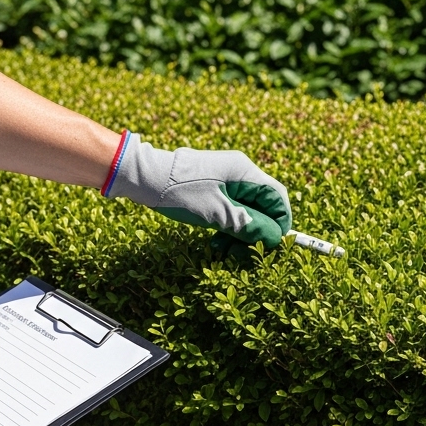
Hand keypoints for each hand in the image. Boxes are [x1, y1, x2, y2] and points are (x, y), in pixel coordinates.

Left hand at [102, 131, 291, 255]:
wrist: (146, 178)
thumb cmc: (181, 193)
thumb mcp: (218, 215)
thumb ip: (250, 227)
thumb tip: (275, 238)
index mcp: (246, 173)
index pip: (279, 200)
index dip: (279, 225)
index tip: (268, 247)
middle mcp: (241, 172)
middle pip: (265, 207)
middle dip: (257, 233)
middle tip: (240, 252)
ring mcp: (227, 179)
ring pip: (249, 211)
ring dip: (241, 233)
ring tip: (224, 248)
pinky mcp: (215, 186)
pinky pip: (233, 209)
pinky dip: (229, 226)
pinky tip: (217, 239)